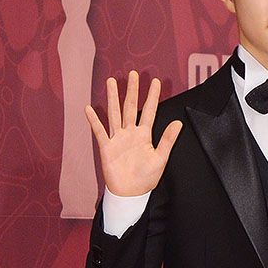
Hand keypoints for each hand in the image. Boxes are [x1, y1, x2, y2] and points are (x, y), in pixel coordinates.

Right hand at [84, 70, 182, 196]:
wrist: (130, 194)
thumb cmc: (146, 179)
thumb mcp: (160, 159)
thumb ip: (168, 140)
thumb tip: (178, 122)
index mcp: (144, 136)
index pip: (149, 111)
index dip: (152, 97)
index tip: (156, 82)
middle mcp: (130, 133)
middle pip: (130, 107)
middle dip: (132, 90)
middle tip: (134, 74)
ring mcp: (117, 139)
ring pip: (114, 113)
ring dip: (112, 98)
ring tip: (111, 81)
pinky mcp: (107, 147)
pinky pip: (99, 131)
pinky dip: (94, 120)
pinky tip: (90, 108)